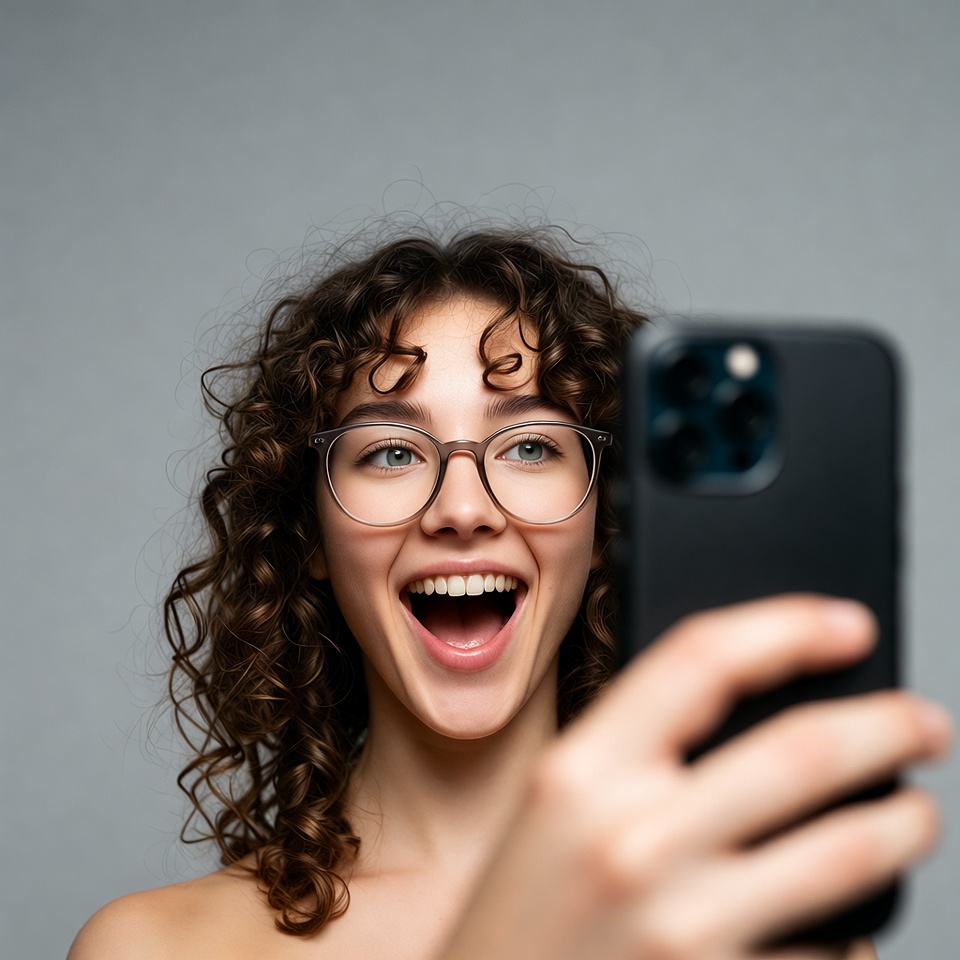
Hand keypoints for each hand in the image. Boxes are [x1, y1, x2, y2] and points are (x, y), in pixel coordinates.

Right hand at [441, 595, 951, 959]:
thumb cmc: (520, 912)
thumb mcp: (552, 807)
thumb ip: (632, 751)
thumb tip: (751, 709)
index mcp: (580, 771)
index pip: (701, 658)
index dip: (787, 625)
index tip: (847, 623)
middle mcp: (632, 841)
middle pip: (801, 750)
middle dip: (888, 726)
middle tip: (922, 722)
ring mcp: (681, 928)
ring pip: (844, 850)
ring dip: (904, 824)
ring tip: (915, 814)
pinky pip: (827, 952)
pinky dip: (852, 932)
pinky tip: (846, 923)